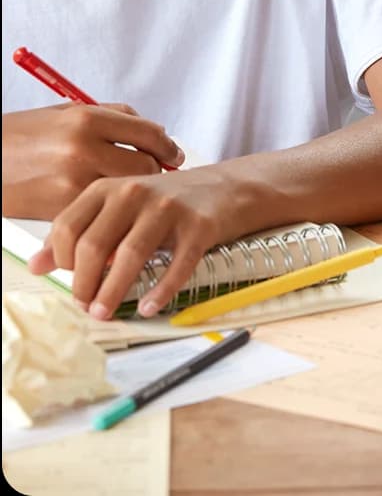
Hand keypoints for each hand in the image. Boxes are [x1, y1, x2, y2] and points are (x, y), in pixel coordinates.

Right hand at [2, 104, 184, 218]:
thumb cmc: (22, 135)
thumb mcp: (66, 112)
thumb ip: (111, 117)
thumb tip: (150, 131)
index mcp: (87, 119)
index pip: (148, 132)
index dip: (167, 145)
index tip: (173, 152)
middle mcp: (83, 149)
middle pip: (145, 167)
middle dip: (153, 171)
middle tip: (152, 174)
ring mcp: (73, 182)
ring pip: (126, 194)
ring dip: (132, 195)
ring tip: (128, 192)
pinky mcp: (61, 209)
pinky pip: (100, 212)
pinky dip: (107, 211)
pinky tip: (103, 207)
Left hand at [28, 165, 241, 320]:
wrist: (225, 189)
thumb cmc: (166, 204)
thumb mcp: (118, 209)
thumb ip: (78, 232)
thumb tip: (36, 266)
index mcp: (109, 187)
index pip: (68, 226)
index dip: (62, 262)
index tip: (71, 281)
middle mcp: (135, 191)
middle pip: (94, 244)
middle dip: (84, 284)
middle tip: (86, 306)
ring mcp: (169, 207)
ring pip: (130, 255)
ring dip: (112, 292)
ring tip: (104, 312)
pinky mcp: (199, 225)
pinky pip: (176, 265)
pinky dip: (160, 291)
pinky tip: (149, 306)